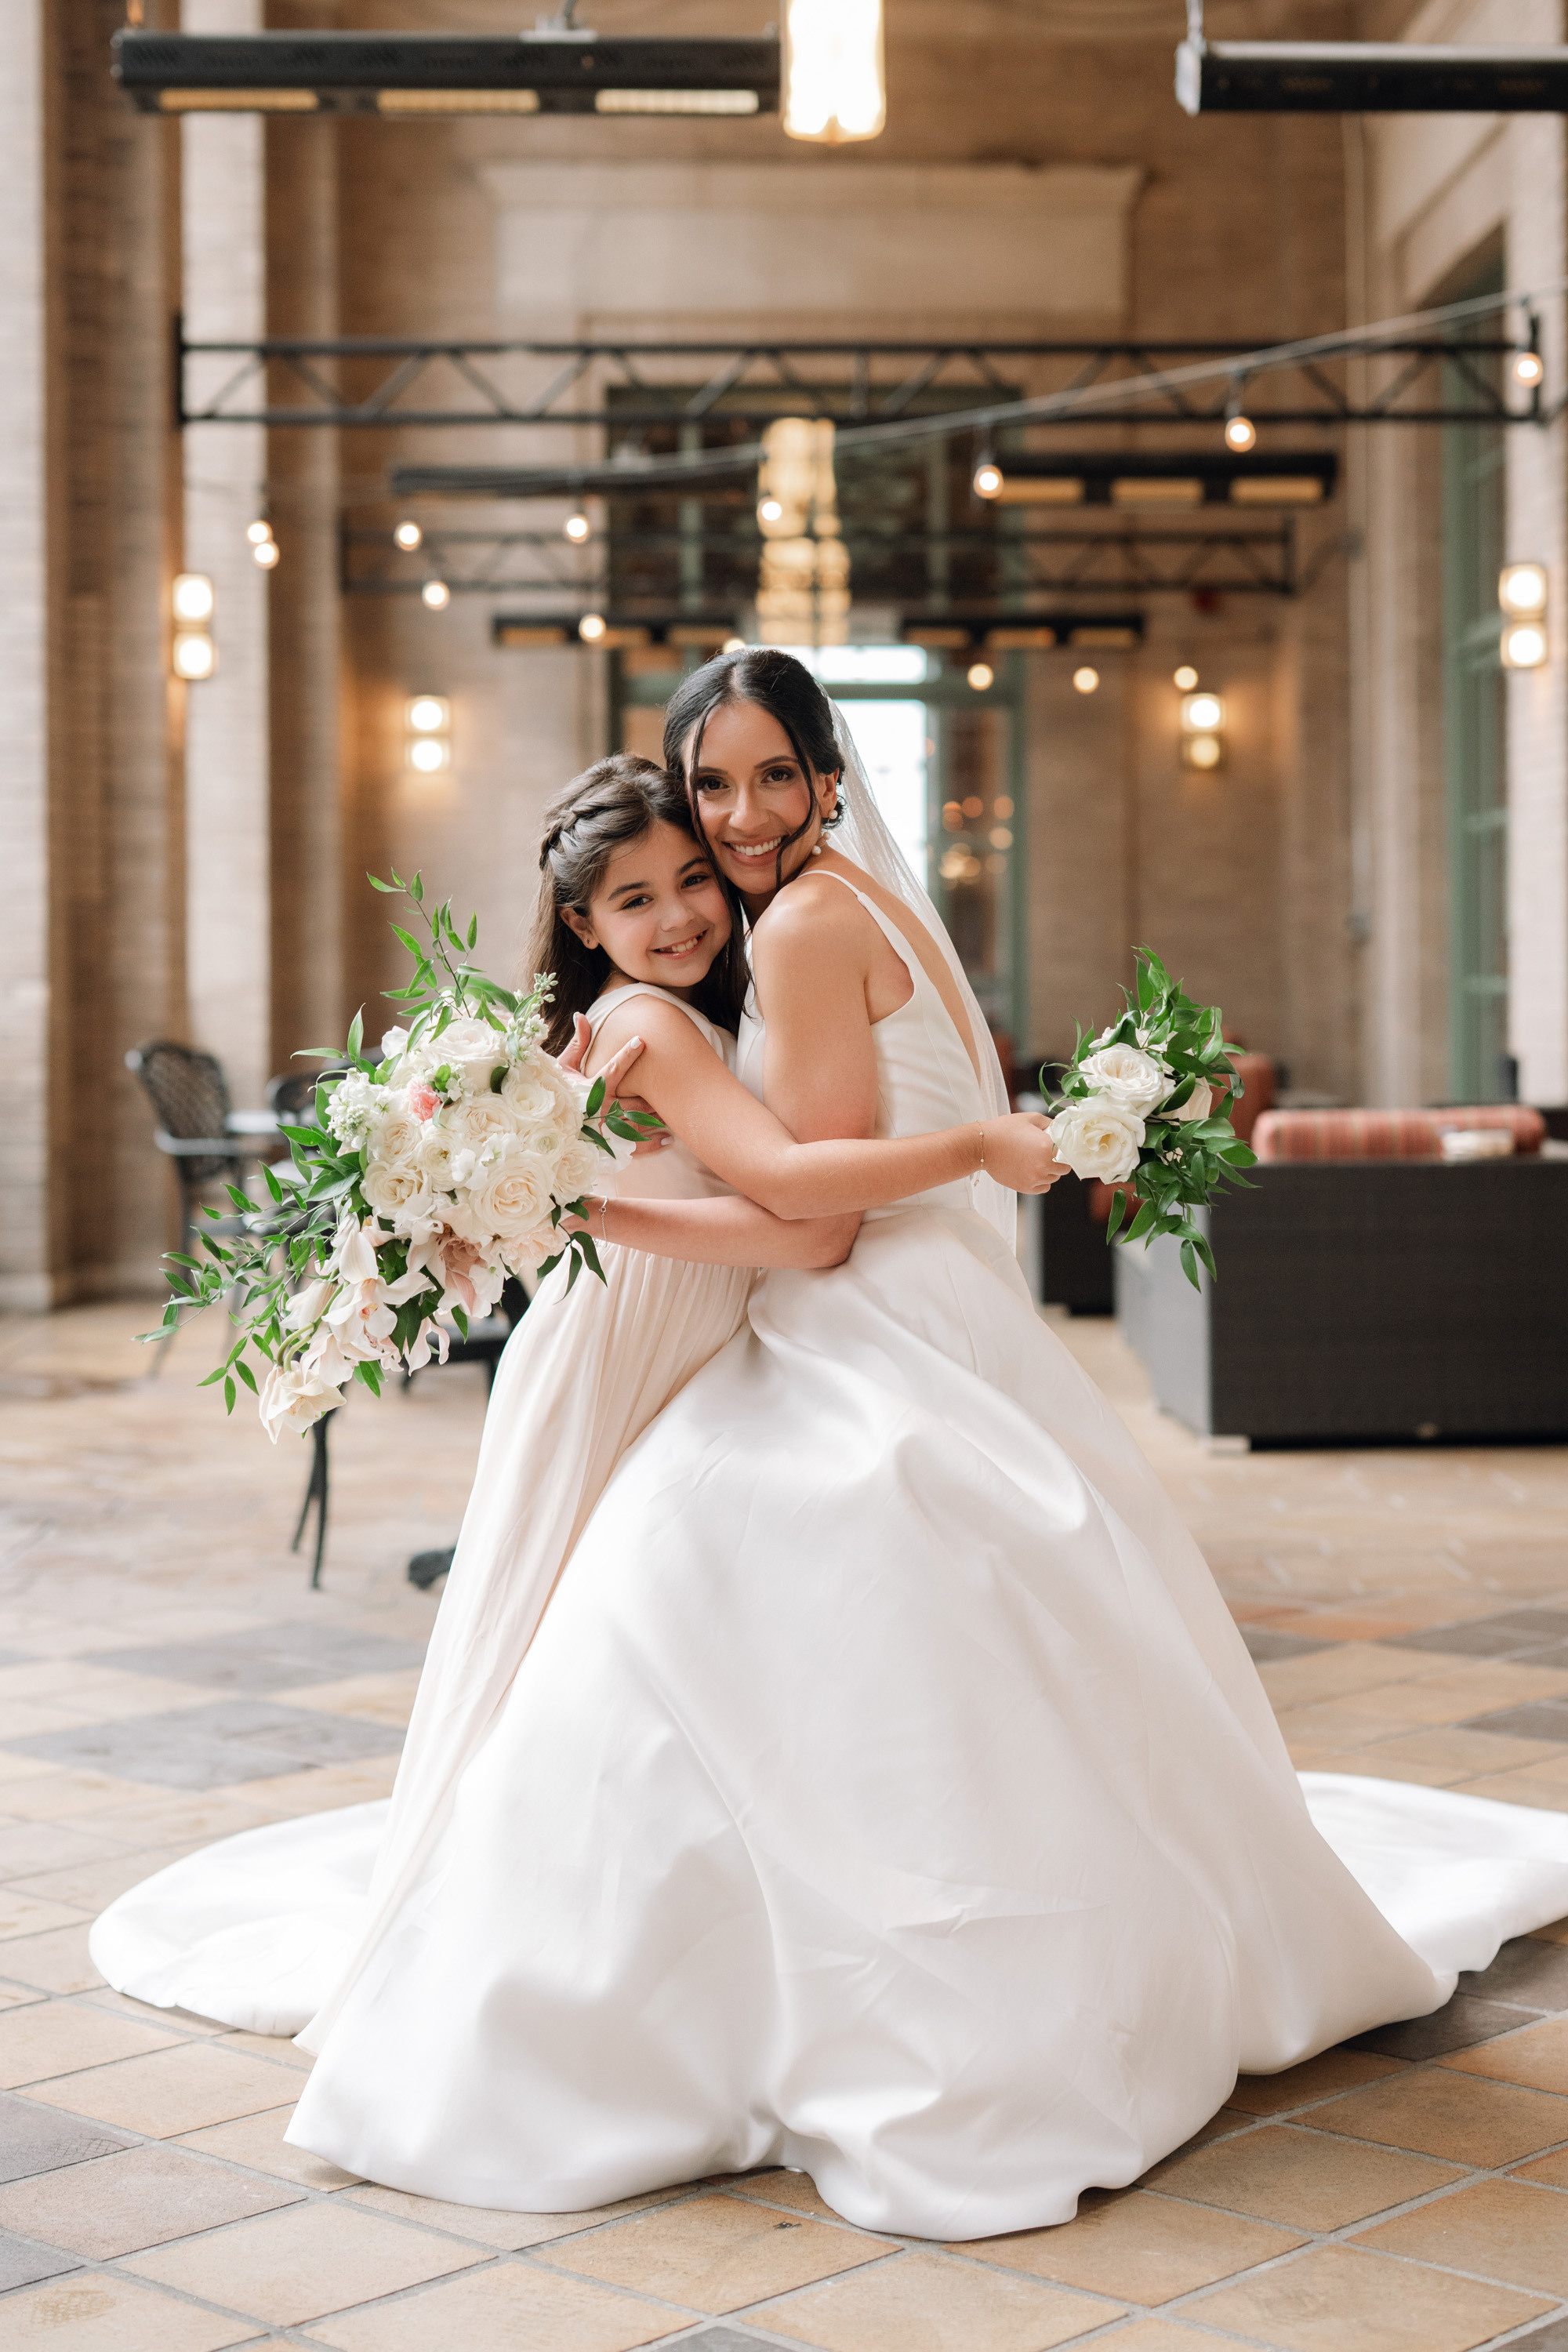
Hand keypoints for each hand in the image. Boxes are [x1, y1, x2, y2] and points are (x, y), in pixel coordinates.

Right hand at [558, 1014, 668, 1154]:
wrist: (547, 1130)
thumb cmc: (557, 1094)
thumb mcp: (562, 1068)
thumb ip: (577, 1044)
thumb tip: (581, 1015)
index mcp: (591, 1089)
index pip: (614, 1068)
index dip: (628, 1054)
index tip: (642, 1041)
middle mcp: (602, 1110)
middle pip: (637, 1098)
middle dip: (655, 1090)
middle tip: (672, 1079)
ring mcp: (608, 1130)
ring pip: (642, 1120)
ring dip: (659, 1113)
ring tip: (675, 1106)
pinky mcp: (611, 1146)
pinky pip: (637, 1146)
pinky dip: (654, 1143)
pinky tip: (668, 1138)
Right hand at [982, 1113, 1070, 1193]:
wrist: (982, 1145)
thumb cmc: (1004, 1129)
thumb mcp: (1030, 1118)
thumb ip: (1049, 1123)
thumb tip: (1059, 1128)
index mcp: (1048, 1147)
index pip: (1069, 1154)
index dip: (1066, 1150)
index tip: (1060, 1148)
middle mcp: (1044, 1165)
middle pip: (1063, 1168)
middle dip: (1058, 1161)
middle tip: (1046, 1154)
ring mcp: (1035, 1178)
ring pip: (1053, 1179)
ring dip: (1049, 1171)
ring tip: (1034, 1161)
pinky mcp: (1025, 1187)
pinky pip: (1042, 1188)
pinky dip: (1040, 1181)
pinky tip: (1031, 1171)